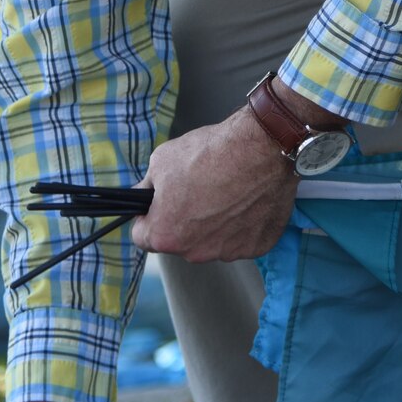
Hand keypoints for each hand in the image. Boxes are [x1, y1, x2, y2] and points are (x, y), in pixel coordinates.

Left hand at [129, 106, 298, 261]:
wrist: (259, 149)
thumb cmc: (209, 154)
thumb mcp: (160, 162)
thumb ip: (147, 187)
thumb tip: (144, 196)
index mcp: (165, 236)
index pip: (143, 237)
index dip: (148, 218)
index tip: (158, 206)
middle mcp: (195, 252)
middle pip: (180, 241)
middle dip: (183, 222)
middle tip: (196, 193)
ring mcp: (228, 252)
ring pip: (211, 242)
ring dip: (213, 225)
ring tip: (224, 194)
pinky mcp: (256, 247)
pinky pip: (241, 239)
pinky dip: (241, 224)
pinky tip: (244, 201)